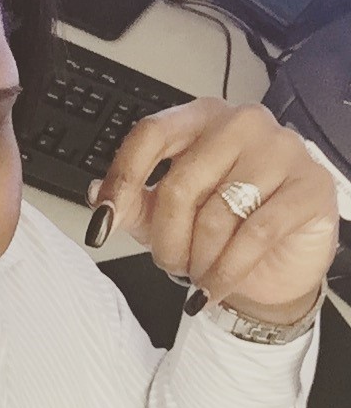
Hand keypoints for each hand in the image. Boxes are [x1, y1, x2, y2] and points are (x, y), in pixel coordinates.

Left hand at [87, 99, 339, 322]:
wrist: (277, 260)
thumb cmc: (220, 225)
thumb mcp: (162, 215)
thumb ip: (130, 203)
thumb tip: (97, 195)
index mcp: (199, 118)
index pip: (149, 135)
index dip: (122, 180)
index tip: (102, 223)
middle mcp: (241, 124)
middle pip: (180, 184)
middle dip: (165, 239)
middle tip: (168, 264)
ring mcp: (281, 149)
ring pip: (218, 213)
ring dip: (199, 259)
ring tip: (197, 274)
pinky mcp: (311, 185)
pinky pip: (256, 234)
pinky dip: (227, 270)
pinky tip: (214, 288)